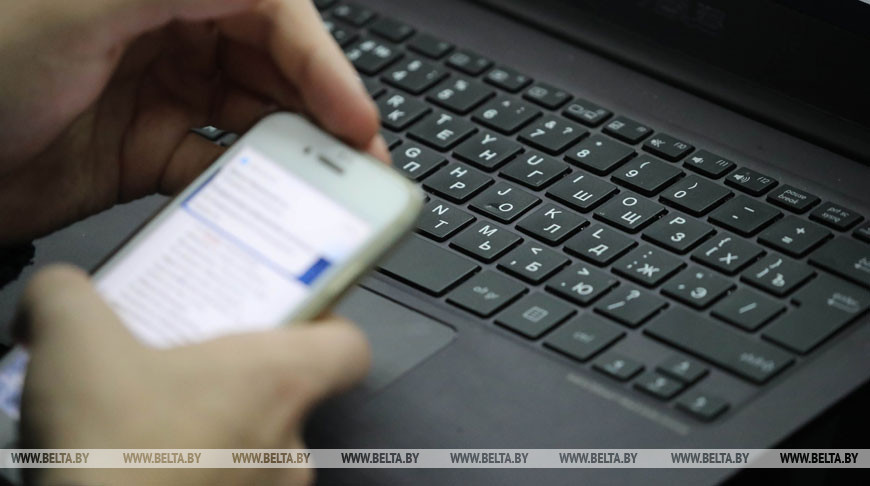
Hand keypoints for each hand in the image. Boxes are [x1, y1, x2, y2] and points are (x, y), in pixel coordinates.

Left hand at [0, 0, 385, 244]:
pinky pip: (218, 165)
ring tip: (330, 187)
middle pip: (276, 66)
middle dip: (324, 110)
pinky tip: (267, 204)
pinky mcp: (151, 150)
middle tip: (361, 162)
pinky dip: (247, 185)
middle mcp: (170, 35)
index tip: (353, 116)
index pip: (270, 13)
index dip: (323, 62)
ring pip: (255, 118)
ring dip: (295, 151)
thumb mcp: (80, 9)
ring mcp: (164, 94)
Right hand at [17, 265, 369, 484]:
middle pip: (287, 395)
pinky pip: (231, 485)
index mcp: (278, 382)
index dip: (322, 328)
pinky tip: (141, 463)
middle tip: (183, 367)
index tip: (284, 319)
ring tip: (149, 420)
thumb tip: (60, 291)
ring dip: (214, 432)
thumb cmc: (109, 456)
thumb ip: (70, 296)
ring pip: (255, 448)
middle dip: (236, 381)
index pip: (347, 347)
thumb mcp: (71, 341)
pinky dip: (197, 472)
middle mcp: (289, 446)